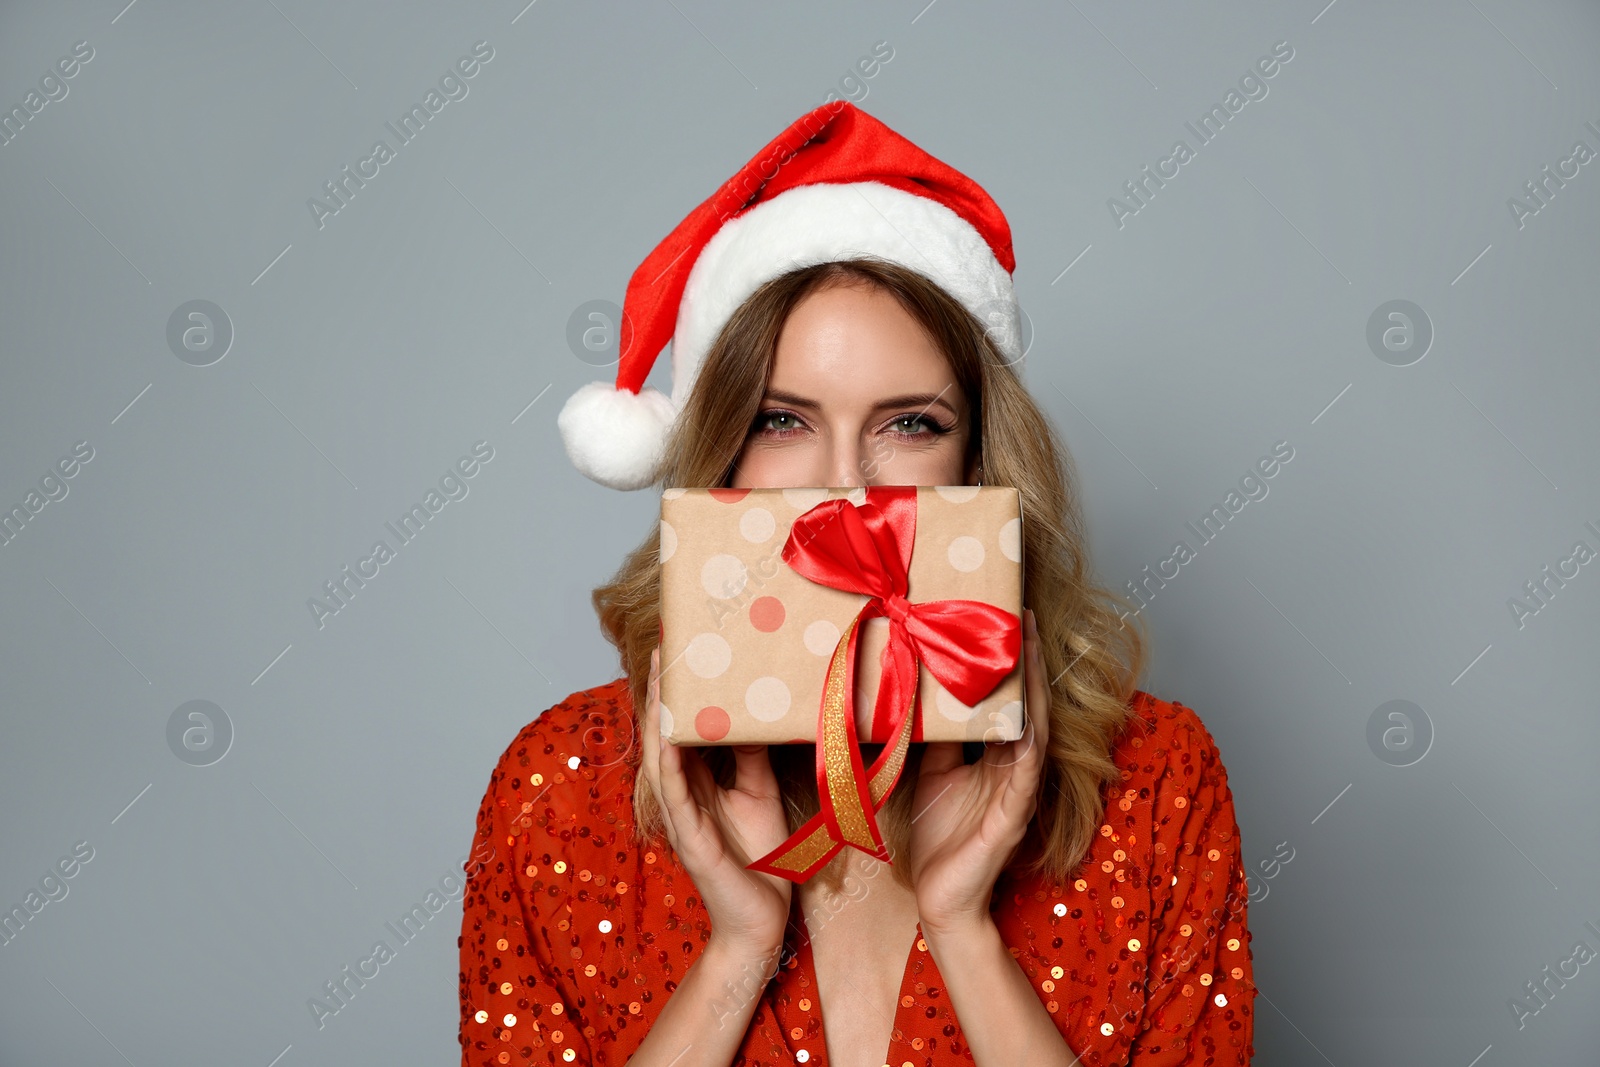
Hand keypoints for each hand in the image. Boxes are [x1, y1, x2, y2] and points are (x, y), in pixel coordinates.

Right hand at [640, 646, 794, 959]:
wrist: (763, 920)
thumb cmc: (760, 859)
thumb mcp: (760, 792)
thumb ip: (751, 757)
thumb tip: (755, 713)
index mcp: (698, 782)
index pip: (680, 728)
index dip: (676, 692)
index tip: (680, 648)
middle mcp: (683, 795)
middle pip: (663, 734)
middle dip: (660, 691)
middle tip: (662, 643)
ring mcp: (681, 816)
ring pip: (660, 757)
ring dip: (656, 717)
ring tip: (657, 676)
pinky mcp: (689, 839)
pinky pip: (673, 793)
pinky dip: (667, 762)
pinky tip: (666, 736)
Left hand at [907, 608, 1050, 933]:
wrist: (938, 897)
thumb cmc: (936, 839)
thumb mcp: (931, 774)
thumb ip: (938, 739)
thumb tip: (924, 694)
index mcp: (995, 759)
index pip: (1009, 702)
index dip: (1011, 664)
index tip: (1005, 621)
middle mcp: (1013, 769)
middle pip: (1028, 705)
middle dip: (1028, 662)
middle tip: (1024, 616)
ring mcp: (1018, 791)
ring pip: (1034, 729)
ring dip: (1034, 689)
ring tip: (1030, 648)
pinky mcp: (1014, 815)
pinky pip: (1027, 770)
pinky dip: (1029, 740)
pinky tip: (1029, 715)